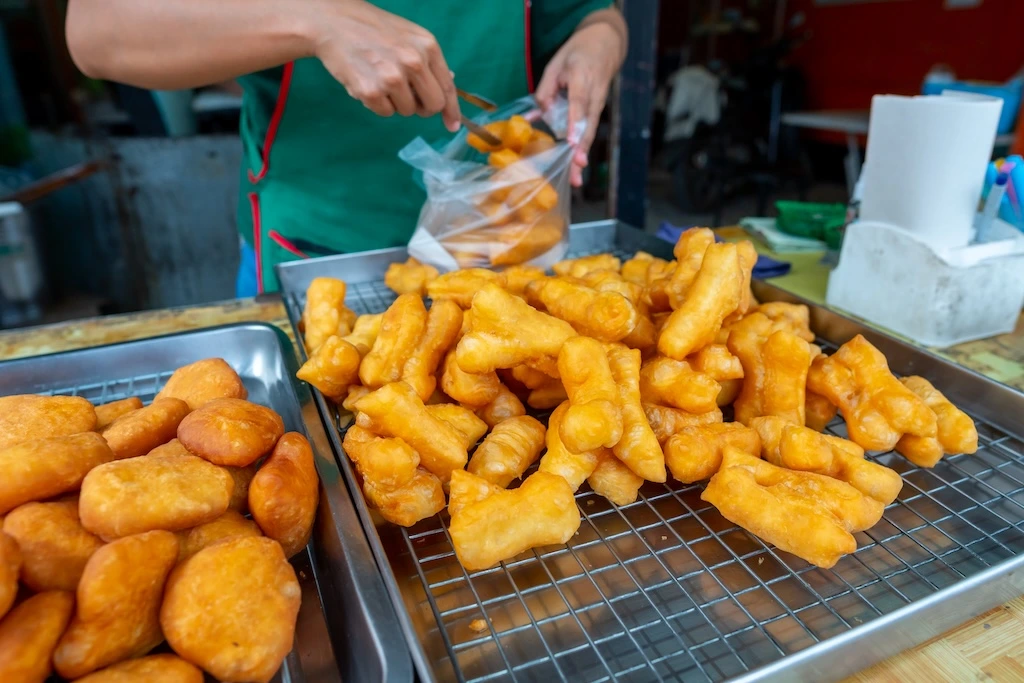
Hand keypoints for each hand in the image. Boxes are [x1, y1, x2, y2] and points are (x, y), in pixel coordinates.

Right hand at [309, 0, 460, 130]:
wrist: (333, 23)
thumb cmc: (372, 30)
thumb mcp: (409, 36)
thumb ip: (429, 61)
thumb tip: (449, 83)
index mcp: (427, 46)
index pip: (447, 87)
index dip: (451, 110)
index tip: (452, 125)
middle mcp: (414, 62)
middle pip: (432, 106)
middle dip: (421, 106)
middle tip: (406, 96)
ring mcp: (392, 78)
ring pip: (407, 111)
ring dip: (396, 102)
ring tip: (380, 79)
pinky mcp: (371, 91)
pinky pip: (385, 112)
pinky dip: (377, 104)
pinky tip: (368, 81)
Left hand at [535, 14, 625, 186]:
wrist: (606, 43)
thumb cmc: (578, 52)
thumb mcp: (556, 64)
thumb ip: (545, 90)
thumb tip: (537, 115)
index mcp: (581, 78)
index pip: (577, 104)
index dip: (575, 125)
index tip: (572, 143)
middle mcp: (593, 95)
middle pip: (587, 127)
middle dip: (580, 151)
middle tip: (575, 173)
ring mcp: (597, 105)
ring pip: (589, 133)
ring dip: (581, 156)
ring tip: (575, 179)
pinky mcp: (595, 112)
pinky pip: (588, 132)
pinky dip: (581, 150)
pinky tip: (574, 166)